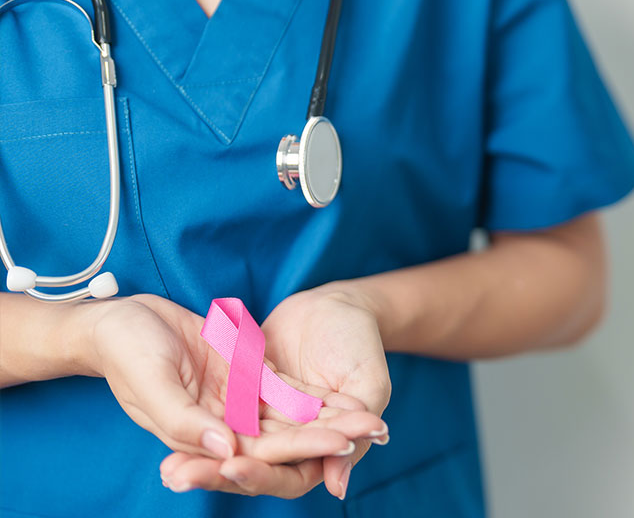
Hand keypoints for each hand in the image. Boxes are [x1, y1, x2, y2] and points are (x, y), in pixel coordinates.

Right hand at [87, 294, 385, 480]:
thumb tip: (226, 450)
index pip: (253, 457)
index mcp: (199, 437)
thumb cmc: (125, 352)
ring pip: (291, 418)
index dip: (297, 453)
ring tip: (372, 422)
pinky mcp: (246, 375)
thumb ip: (184, 421)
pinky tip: (350, 398)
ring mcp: (236, 401)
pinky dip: (318, 396)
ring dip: (329, 421)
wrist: (120, 318)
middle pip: (281, 441)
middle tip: (370, 433)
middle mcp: (223, 426)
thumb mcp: (150, 384)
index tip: (339, 445)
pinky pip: (287, 390)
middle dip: (325, 439)